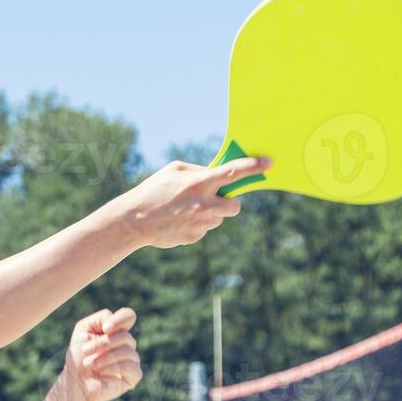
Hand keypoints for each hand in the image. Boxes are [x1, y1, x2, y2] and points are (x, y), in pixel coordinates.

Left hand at [58, 307, 140, 400]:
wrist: (76, 381)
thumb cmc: (78, 355)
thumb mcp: (83, 330)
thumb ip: (99, 318)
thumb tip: (113, 322)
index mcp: (116, 330)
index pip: (129, 316)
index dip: (120, 319)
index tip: (105, 329)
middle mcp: (127, 343)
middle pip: (125, 336)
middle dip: (102, 343)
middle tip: (85, 350)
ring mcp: (132, 359)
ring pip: (127, 351)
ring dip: (105, 357)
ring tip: (90, 364)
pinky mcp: (134, 375)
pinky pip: (130, 366)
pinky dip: (113, 368)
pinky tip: (101, 372)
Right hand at [120, 157, 271, 249]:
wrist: (133, 220)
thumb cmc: (153, 190)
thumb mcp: (173, 170)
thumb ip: (198, 171)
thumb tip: (216, 174)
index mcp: (199, 183)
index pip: (233, 172)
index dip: (253, 167)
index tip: (268, 163)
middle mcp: (204, 204)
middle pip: (235, 206)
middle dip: (229, 202)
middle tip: (215, 198)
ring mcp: (201, 223)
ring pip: (218, 218)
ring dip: (210, 213)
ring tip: (185, 209)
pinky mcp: (195, 237)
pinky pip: (204, 229)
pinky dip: (196, 224)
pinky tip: (178, 220)